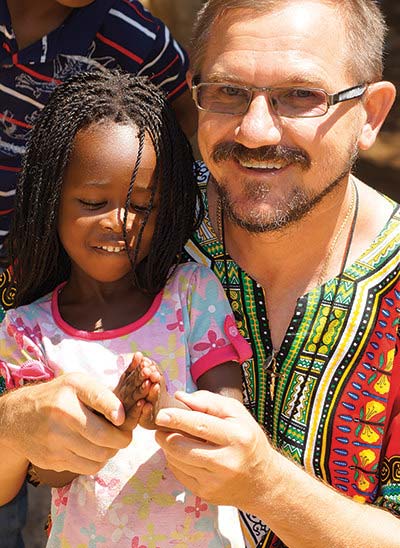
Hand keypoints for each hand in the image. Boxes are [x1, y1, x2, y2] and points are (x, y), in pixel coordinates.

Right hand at [1, 372, 130, 474]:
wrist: (18, 418)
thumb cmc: (56, 397)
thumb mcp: (77, 384)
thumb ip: (101, 394)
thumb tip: (124, 415)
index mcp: (70, 394)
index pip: (99, 400)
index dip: (116, 410)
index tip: (123, 419)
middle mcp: (61, 418)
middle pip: (104, 438)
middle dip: (122, 439)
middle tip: (124, 435)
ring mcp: (55, 443)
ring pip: (99, 457)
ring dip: (110, 452)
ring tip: (108, 442)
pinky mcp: (52, 461)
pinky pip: (87, 468)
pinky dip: (97, 461)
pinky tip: (93, 450)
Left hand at [155, 390, 272, 507]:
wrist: (262, 481)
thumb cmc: (247, 440)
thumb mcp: (237, 414)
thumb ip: (209, 402)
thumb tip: (180, 397)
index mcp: (237, 437)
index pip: (200, 426)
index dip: (177, 419)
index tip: (160, 414)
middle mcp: (226, 462)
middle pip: (182, 446)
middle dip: (164, 434)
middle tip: (160, 425)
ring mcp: (214, 481)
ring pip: (176, 460)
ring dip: (167, 445)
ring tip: (171, 436)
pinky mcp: (205, 493)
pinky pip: (179, 473)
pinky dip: (174, 459)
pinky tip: (182, 452)